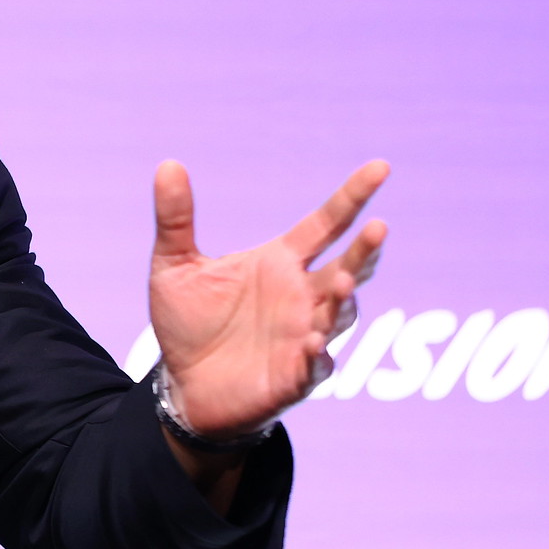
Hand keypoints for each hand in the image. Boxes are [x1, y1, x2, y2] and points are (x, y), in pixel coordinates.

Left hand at [150, 159, 389, 440]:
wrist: (181, 384)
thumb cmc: (188, 323)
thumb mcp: (174, 266)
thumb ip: (175, 219)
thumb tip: (167, 163)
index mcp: (281, 262)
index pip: (326, 223)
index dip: (353, 196)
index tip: (380, 167)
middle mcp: (302, 296)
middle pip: (347, 267)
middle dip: (365, 251)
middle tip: (378, 228)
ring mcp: (304, 336)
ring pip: (339, 314)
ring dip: (344, 300)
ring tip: (343, 283)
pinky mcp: (294, 377)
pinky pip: (315, 365)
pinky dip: (317, 354)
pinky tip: (312, 342)